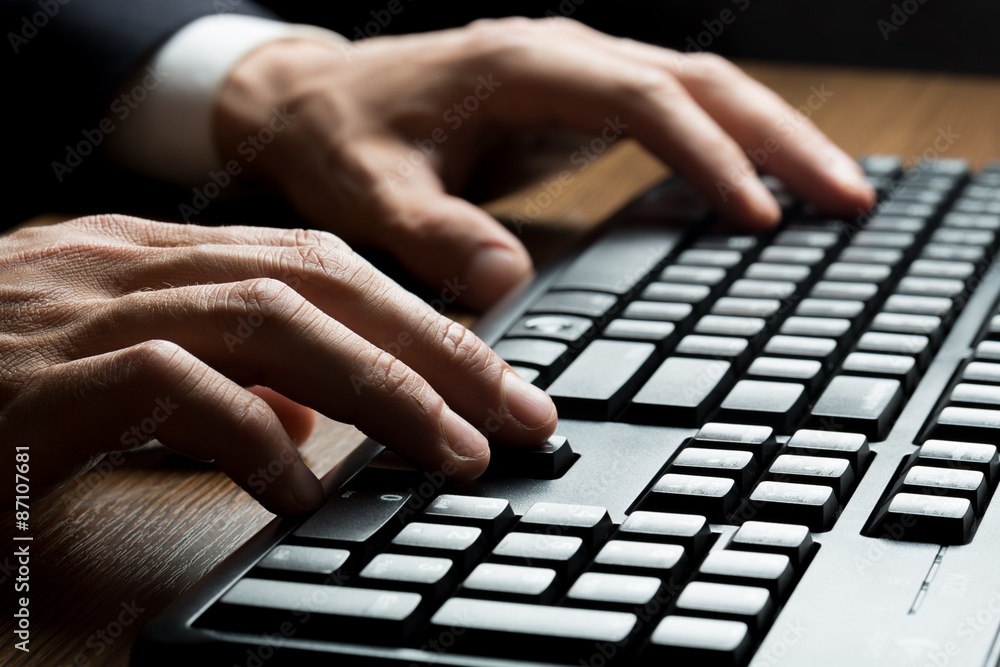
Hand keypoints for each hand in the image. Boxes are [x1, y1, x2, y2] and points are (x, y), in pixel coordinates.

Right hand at [0, 216, 556, 513]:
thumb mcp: (114, 373)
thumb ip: (216, 378)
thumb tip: (309, 413)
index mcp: (154, 255)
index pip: (321, 266)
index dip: (422, 320)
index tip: (498, 381)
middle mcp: (126, 262)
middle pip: (321, 280)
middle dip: (436, 350)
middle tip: (518, 415)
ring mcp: (79, 309)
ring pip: (270, 318)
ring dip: (380, 388)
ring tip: (454, 451)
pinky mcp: (37, 377)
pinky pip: (171, 386)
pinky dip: (250, 435)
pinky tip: (300, 487)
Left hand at [214, 17, 873, 309]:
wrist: (311, 105)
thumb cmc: (339, 141)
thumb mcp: (370, 194)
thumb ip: (433, 236)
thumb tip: (507, 285)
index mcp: (521, 66)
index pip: (644, 101)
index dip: (707, 155)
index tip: (757, 214)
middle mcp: (560, 58)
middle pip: (700, 81)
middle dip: (779, 136)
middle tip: (847, 198)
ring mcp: (573, 76)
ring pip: (699, 90)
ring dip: (770, 136)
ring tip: (836, 193)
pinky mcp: (574, 104)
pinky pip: (671, 115)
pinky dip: (726, 146)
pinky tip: (758, 186)